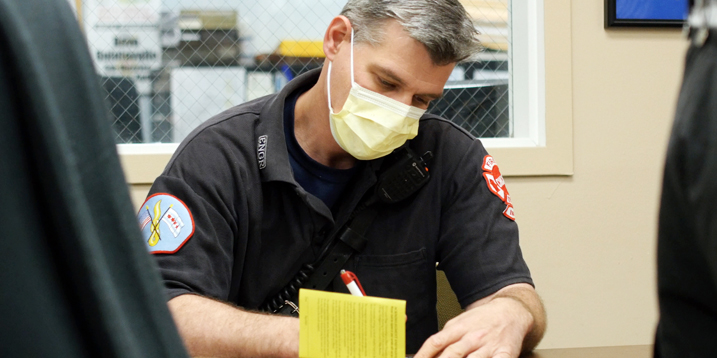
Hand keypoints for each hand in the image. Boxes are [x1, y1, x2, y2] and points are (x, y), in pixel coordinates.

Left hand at [414, 296, 532, 357]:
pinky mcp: (505, 353)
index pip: (436, 342)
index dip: (424, 355)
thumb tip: (428, 353)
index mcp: (458, 328)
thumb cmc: (483, 319)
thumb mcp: (460, 322)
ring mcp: (489, 345)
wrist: (511, 311)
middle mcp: (473, 337)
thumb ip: (446, 337)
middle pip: (452, 354)